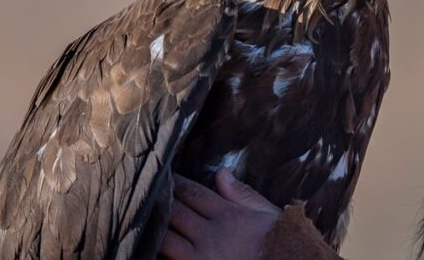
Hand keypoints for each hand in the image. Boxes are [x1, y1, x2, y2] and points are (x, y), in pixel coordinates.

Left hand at [160, 168, 282, 259]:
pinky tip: (154, 243)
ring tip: (146, 216)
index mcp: (228, 216)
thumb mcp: (266, 213)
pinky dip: (161, 251)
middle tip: (149, 191)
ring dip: (156, 226)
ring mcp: (200, 259)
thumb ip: (241, 193)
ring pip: (165, 239)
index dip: (177, 183)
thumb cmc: (277, 242)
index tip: (166, 176)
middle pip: (175, 212)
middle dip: (161, 200)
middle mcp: (211, 236)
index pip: (194, 193)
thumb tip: (221, 172)